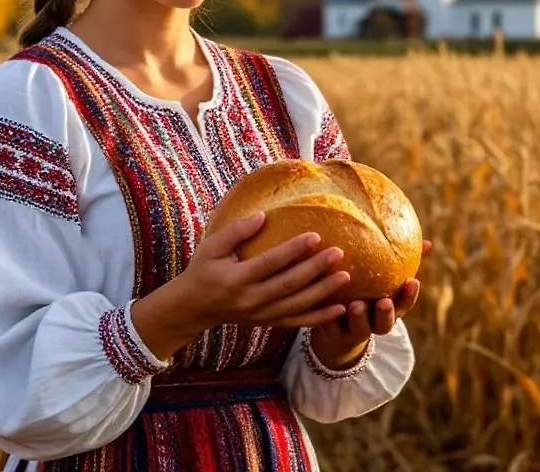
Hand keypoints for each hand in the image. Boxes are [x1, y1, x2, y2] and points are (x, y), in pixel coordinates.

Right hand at [132, 212, 350, 358]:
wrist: (194, 308)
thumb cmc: (203, 271)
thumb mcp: (210, 247)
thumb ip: (235, 232)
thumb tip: (262, 216)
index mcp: (236, 279)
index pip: (270, 263)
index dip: (293, 250)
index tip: (315, 235)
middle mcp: (251, 300)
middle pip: (289, 285)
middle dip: (316, 269)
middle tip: (338, 252)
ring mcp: (261, 315)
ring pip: (297, 305)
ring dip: (323, 292)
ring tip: (346, 277)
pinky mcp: (268, 323)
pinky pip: (298, 322)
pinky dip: (320, 318)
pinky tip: (340, 309)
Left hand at [308, 239, 431, 369]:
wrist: (338, 326)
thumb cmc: (367, 293)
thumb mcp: (383, 279)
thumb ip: (402, 262)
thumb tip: (428, 242)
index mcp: (389, 310)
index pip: (404, 305)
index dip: (409, 295)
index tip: (413, 281)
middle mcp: (374, 323)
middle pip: (385, 324)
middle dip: (386, 314)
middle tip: (384, 301)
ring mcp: (354, 331)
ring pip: (359, 328)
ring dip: (359, 318)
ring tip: (356, 305)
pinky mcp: (333, 333)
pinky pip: (332, 329)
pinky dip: (331, 321)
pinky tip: (328, 310)